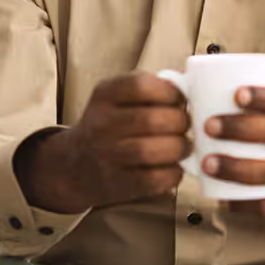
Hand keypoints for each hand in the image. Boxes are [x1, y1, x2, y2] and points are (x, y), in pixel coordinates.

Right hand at [15, 73, 190, 213]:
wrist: (75, 164)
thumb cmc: (109, 124)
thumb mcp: (117, 97)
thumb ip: (150, 88)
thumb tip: (188, 81)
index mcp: (104, 95)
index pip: (141, 86)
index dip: (169, 92)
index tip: (179, 99)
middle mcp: (102, 123)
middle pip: (151, 120)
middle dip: (180, 122)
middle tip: (185, 125)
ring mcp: (108, 155)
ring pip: (152, 151)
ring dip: (179, 148)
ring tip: (183, 146)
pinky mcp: (118, 184)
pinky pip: (154, 179)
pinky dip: (173, 172)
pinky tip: (173, 166)